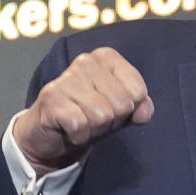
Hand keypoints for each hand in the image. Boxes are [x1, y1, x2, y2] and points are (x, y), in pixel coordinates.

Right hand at [13, 47, 153, 174]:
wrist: (52, 135)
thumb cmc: (89, 117)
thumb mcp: (121, 111)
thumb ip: (139, 107)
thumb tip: (144, 112)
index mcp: (106, 58)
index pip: (137, 90)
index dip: (130, 110)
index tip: (112, 109)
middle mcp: (85, 62)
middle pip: (121, 104)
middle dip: (112, 121)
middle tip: (95, 120)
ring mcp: (66, 78)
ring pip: (101, 115)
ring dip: (95, 130)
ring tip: (83, 124)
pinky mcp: (51, 98)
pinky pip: (81, 126)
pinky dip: (79, 136)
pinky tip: (70, 130)